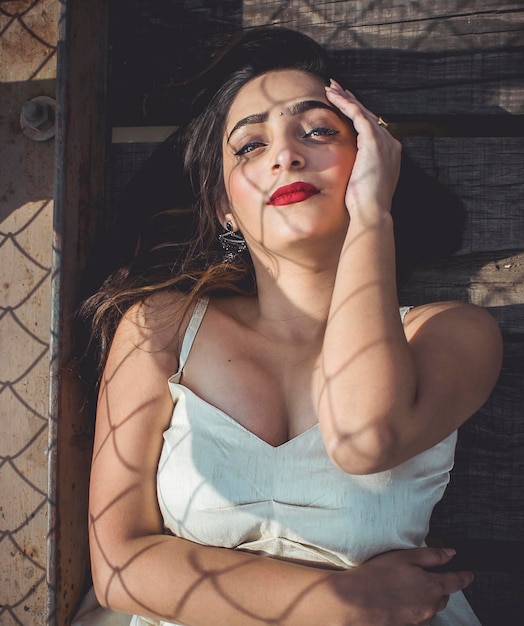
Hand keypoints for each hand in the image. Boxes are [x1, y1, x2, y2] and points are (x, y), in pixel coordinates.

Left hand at [325, 80, 401, 219]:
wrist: (372, 212)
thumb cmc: (364, 206)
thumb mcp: (361, 184)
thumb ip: (358, 171)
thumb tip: (345, 173)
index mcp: (388, 155)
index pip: (371, 129)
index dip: (357, 116)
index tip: (343, 106)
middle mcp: (390, 144)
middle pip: (368, 116)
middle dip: (351, 101)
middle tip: (336, 89)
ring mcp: (383, 141)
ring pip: (362, 112)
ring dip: (346, 98)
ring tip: (330, 88)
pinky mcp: (373, 140)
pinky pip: (357, 115)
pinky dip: (345, 103)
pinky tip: (332, 96)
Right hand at [328, 547, 473, 625]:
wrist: (355, 601)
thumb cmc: (377, 575)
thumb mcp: (405, 557)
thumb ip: (431, 555)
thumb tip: (451, 553)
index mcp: (432, 586)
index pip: (456, 581)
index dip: (464, 576)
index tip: (469, 574)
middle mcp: (430, 607)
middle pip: (444, 596)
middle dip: (442, 587)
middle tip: (430, 576)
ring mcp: (419, 620)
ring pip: (431, 608)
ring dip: (427, 599)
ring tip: (410, 589)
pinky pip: (418, 618)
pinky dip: (415, 609)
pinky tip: (400, 601)